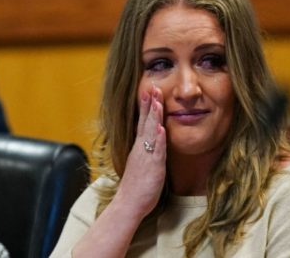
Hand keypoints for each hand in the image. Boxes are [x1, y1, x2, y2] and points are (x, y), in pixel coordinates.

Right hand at [114, 86, 166, 219]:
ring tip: (157, 100)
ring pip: (150, 132)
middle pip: (145, 122)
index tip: (149, 91)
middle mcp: (141, 148)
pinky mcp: (152, 167)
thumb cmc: (136, 187)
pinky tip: (160, 128)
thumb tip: (151, 140)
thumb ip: (146, 151)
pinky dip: (158, 139)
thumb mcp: (142, 164)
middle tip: (153, 86)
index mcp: (139, 148)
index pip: (142, 122)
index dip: (146, 107)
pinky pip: (156, 150)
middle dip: (150, 104)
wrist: (128, 203)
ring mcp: (146, 156)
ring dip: (154, 116)